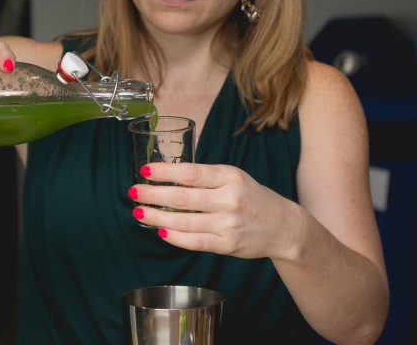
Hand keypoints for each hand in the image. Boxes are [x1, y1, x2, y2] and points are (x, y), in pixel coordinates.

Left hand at [128, 162, 300, 260]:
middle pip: (183, 198)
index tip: (145, 170)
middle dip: (153, 195)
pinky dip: (174, 237)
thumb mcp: (233, 177)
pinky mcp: (227, 246)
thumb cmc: (251, 197)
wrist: (282, 226)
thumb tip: (166, 175)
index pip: (191, 173)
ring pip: (184, 222)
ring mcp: (229, 225)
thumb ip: (204, 177)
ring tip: (140, 211)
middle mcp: (230, 200)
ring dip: (157, 217)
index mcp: (230, 177)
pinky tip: (160, 230)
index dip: (165, 172)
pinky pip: (194, 242)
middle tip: (133, 192)